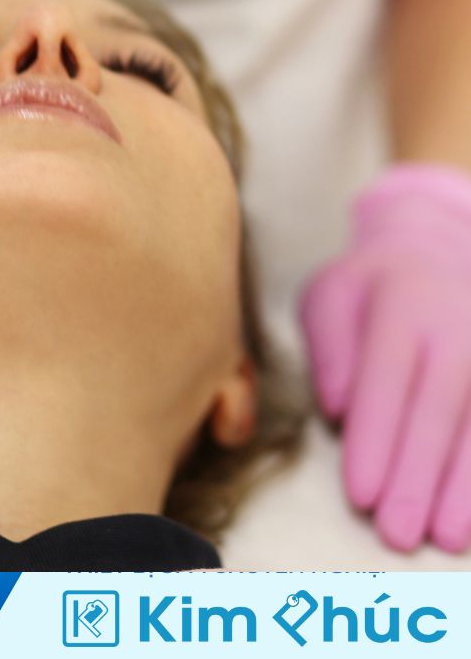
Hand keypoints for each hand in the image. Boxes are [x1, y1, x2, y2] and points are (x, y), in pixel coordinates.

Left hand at [300, 164, 470, 551]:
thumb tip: (340, 409)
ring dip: (467, 488)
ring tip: (446, 539)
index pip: (386, 381)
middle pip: (439, 411)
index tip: (360, 496)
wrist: (436, 247)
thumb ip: (331, 348)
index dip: (375, 441)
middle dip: (418, 477)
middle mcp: (460, 328)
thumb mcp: (330, 295)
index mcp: (403, 306)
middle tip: (397, 533)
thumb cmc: (369, 286)